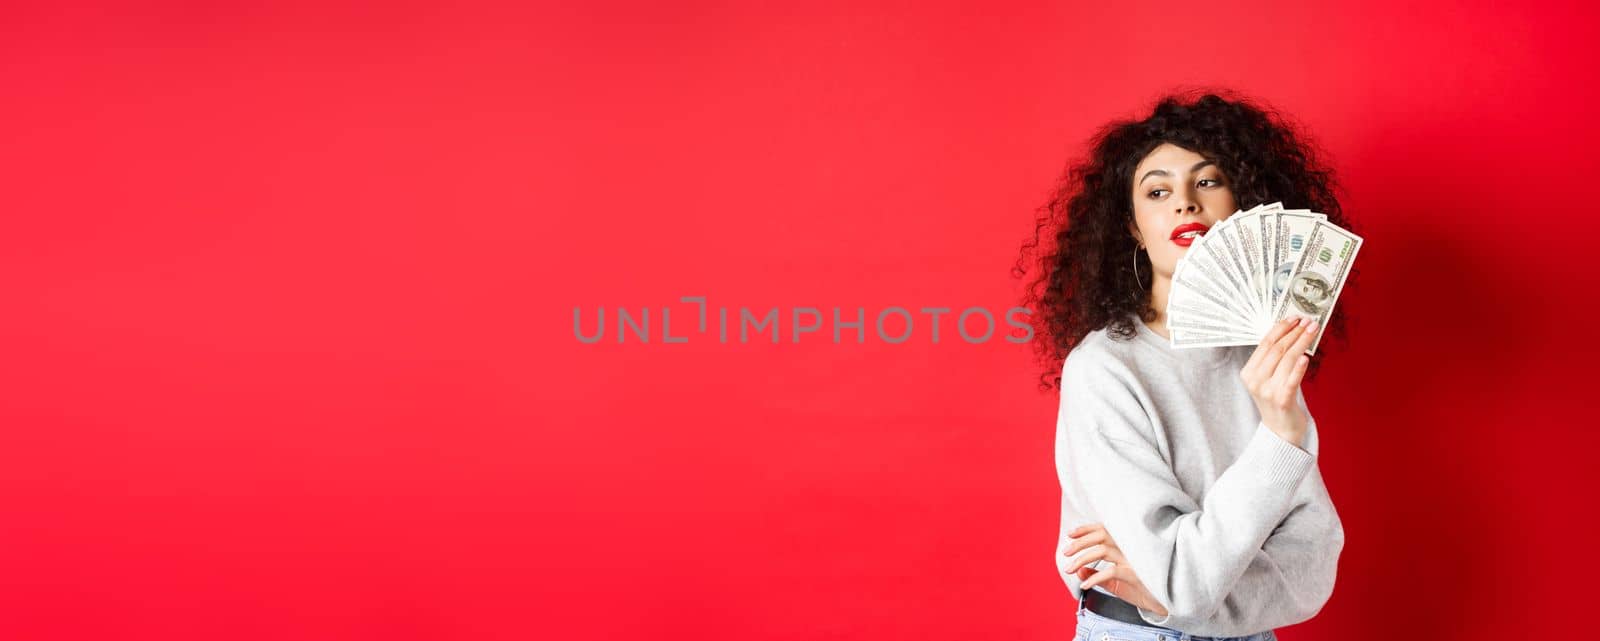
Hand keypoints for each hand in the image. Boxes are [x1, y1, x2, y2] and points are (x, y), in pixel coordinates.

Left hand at [1063, 523, 1168, 616]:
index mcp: (1128, 546)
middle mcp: (1131, 548)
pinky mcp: (1136, 574)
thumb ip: (1098, 575)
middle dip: (1080, 542)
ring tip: (1069, 569)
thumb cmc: (1142, 589)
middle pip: (1101, 536)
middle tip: (1065, 553)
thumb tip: (1079, 571)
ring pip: (1102, 550)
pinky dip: (1094, 578)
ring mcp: (1134, 560)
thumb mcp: (1115, 583)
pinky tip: (1085, 586)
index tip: (1070, 534)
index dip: (1086, 529)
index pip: (1105, 529)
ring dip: (1082, 558)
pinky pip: (1110, 572)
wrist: (1166, 603)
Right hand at [1241, 317, 1317, 445]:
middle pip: (1277, 349)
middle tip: (1309, 321)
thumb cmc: (1277, 399)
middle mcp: (1255, 380)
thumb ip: (1274, 359)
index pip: (1265, 344)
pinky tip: (1306, 357)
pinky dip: (1299, 367)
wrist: (1280, 430)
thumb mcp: (1268, 378)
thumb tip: (1292, 331)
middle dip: (1295, 332)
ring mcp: (1267, 391)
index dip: (1281, 328)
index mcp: (1248, 372)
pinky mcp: (1282, 400)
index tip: (1295, 317)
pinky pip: (1292, 380)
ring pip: (1287, 359)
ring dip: (1302, 342)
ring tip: (1313, 331)